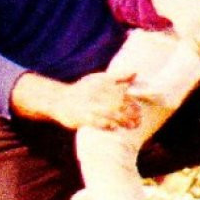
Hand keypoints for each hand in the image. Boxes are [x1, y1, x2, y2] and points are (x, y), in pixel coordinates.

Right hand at [10, 71, 140, 130]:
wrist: (60, 99)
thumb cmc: (83, 89)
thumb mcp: (99, 78)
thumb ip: (118, 76)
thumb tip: (136, 72)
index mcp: (102, 84)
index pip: (122, 93)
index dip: (133, 102)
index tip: (140, 110)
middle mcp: (96, 94)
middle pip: (118, 103)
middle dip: (130, 112)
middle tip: (139, 120)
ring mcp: (89, 106)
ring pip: (109, 113)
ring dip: (122, 120)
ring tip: (131, 126)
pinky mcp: (81, 117)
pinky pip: (95, 121)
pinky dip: (105, 124)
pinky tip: (113, 128)